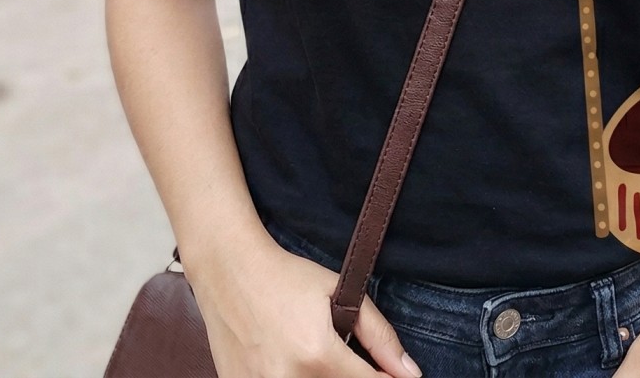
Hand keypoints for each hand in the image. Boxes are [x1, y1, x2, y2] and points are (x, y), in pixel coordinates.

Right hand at [189, 232, 421, 377]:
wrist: (229, 272)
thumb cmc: (287, 277)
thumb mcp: (338, 293)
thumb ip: (378, 334)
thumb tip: (410, 372)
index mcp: (318, 356)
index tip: (387, 374)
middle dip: (349, 377)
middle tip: (339, 356)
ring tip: (309, 352)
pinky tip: (287, 360)